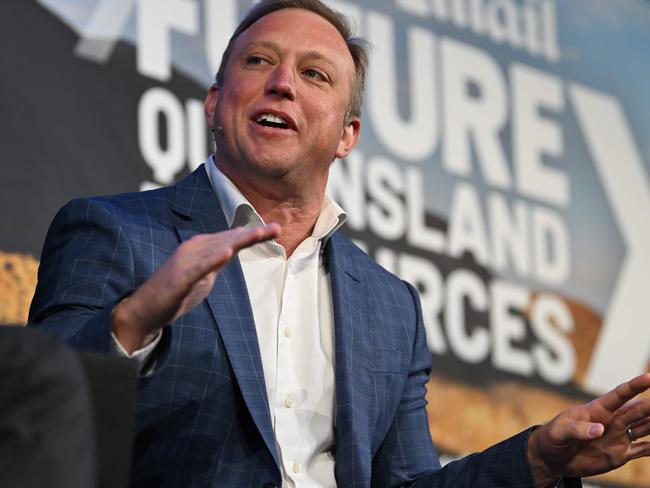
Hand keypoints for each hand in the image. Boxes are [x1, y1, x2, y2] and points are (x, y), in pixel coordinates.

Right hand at [112, 223, 279, 351]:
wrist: (145, 309)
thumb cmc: (176, 291)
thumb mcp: (204, 274)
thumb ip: (218, 261)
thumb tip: (233, 249)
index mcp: (202, 248)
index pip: (233, 238)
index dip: (254, 233)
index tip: (276, 229)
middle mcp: (194, 249)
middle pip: (229, 239)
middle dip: (253, 233)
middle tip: (277, 228)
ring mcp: (186, 263)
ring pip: (217, 248)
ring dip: (238, 240)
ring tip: (258, 233)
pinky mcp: (179, 278)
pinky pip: (199, 268)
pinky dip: (213, 259)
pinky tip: (227, 253)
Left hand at [528, 373, 649, 483]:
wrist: (553, 458)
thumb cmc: (553, 437)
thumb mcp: (559, 431)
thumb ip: (578, 429)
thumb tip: (599, 430)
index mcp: (596, 410)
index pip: (618, 396)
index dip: (633, 386)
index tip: (648, 378)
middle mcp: (612, 421)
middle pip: (637, 411)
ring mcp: (618, 437)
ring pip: (645, 428)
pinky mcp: (621, 454)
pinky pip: (644, 449)